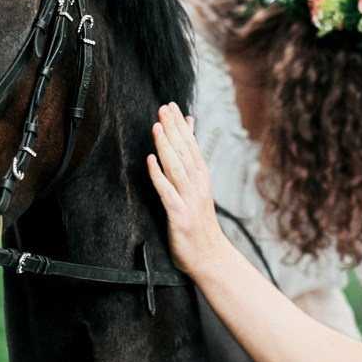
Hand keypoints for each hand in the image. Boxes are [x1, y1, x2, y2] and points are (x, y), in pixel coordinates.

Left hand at [147, 102, 230, 275]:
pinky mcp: (179, 215)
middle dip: (173, 129)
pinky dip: (159, 176)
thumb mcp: (198, 188)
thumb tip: (190, 135)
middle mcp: (197, 184)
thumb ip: (192, 162)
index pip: (191, 146)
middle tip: (164, 108)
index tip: (171, 106)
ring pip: (176, 168)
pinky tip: (151, 161)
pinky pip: (167, 193)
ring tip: (157, 126)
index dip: (181, 125)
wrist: (210, 256)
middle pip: (184, 152)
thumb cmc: (200, 221)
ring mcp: (189, 199)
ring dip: (166, 146)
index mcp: (201, 177)